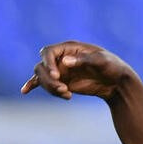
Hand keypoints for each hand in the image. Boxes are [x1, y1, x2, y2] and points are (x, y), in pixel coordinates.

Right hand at [21, 41, 136, 100]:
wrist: (117, 82)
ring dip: (50, 88)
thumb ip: (84, 60)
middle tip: (64, 90)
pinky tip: (25, 91)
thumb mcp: (102, 62)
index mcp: (70, 48)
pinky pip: (43, 83)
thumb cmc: (112, 67)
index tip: (56, 76)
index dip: (48, 63)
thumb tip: (64, 61)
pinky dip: (34, 86)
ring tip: (67, 95)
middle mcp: (62, 58)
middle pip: (42, 66)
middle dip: (48, 80)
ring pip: (42, 78)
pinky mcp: (62, 82)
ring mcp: (60, 70)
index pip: (49, 52)